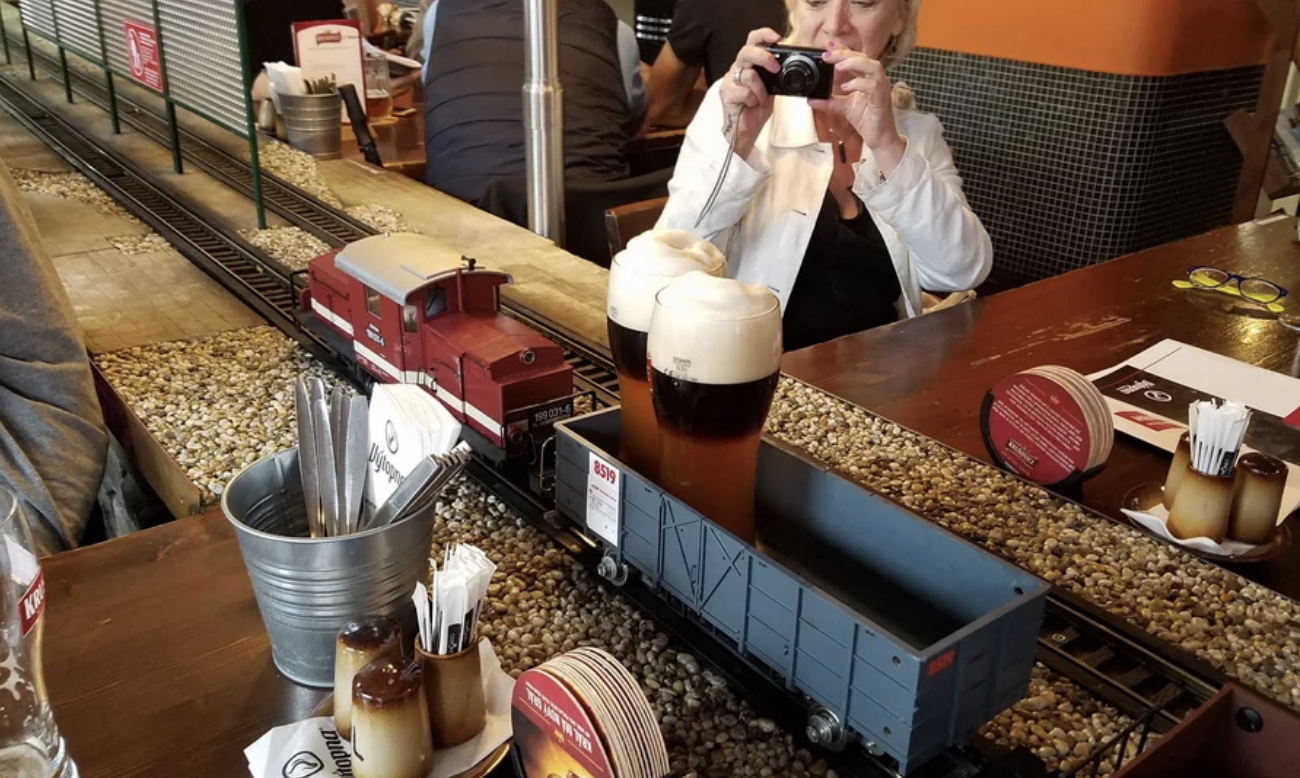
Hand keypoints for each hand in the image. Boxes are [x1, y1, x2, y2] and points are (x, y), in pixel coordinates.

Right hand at [718, 28, 781, 159]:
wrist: (745, 131)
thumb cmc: (756, 109)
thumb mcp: (771, 89)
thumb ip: (775, 76)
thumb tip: (789, 65)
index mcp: (749, 64)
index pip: (752, 41)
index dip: (763, 35)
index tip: (777, 37)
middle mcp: (737, 69)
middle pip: (746, 51)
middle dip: (764, 57)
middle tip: (775, 68)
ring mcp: (730, 81)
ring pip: (749, 75)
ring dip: (761, 90)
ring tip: (760, 101)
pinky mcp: (726, 93)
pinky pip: (744, 92)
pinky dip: (753, 100)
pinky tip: (751, 106)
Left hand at [809, 43, 906, 175]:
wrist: (879, 137)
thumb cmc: (866, 119)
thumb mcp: (843, 108)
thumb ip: (828, 102)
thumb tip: (811, 99)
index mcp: (866, 77)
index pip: (855, 57)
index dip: (842, 48)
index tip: (827, 45)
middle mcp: (874, 79)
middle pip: (863, 57)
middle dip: (844, 53)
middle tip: (827, 55)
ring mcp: (880, 87)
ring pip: (872, 66)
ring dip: (855, 63)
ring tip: (839, 66)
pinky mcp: (882, 98)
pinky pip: (873, 85)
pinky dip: (859, 83)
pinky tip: (846, 87)